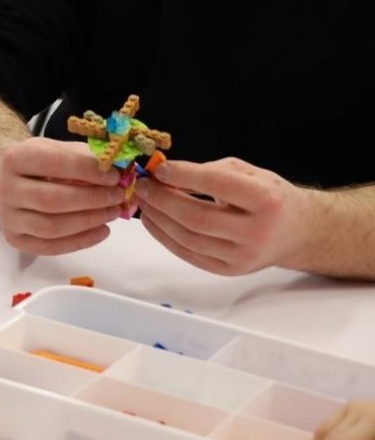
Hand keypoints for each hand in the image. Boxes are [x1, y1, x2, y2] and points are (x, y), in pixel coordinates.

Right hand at [0, 138, 126, 254]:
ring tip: (113, 212)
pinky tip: (103, 230)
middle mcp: (4, 188)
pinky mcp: (15, 239)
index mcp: (14, 158)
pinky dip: (82, 241)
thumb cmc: (44, 163)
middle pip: (52, 200)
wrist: (15, 180)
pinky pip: (51, 247)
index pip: (53, 163)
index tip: (114, 176)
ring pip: (52, 227)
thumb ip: (88, 157)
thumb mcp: (61, 149)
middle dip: (93, 199)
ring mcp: (7, 217)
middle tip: (118, 196)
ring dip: (90, 221)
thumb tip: (120, 171)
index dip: (87, 170)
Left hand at [135, 157, 310, 274]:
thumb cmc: (269, 197)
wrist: (298, 231)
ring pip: (189, 239)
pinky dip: (165, 237)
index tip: (159, 168)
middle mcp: (257, 231)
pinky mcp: (231, 270)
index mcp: (266, 200)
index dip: (184, 175)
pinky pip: (189, 254)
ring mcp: (244, 256)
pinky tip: (152, 220)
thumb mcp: (248, 173)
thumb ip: (210, 171)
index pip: (217, 185)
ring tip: (144, 201)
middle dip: (162, 200)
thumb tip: (165, 173)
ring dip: (158, 218)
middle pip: (197, 218)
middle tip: (142, 185)